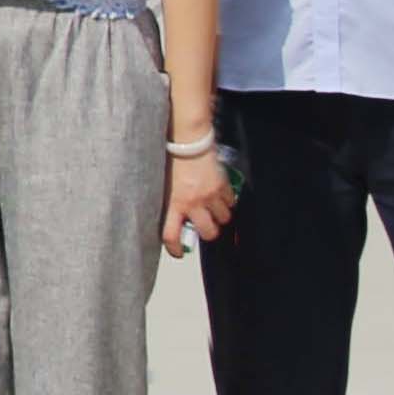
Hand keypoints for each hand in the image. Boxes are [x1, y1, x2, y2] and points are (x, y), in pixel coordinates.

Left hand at [163, 143, 239, 257]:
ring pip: (223, 219)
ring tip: (213, 209)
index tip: (179, 253)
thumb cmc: (170, 160)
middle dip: (207, 233)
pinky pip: (231, 203)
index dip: (175, 249)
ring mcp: (210, 196)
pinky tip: (220, 196)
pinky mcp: (222, 186)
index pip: (171, 235)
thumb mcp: (162, 185)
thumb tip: (172, 218)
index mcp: (172, 203)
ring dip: (219, 217)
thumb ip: (168, 202)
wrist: (187, 141)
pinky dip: (227, 202)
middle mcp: (193, 203)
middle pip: (208, 232)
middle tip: (204, 227)